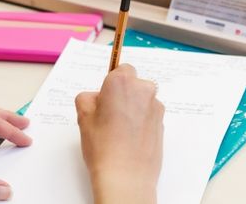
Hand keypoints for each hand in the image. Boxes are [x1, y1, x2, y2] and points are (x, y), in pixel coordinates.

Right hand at [76, 64, 163, 203]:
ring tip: (118, 132)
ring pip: (142, 100)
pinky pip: (149, 115)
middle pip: (134, 84)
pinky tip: (130, 139)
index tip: (106, 96)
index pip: (120, 69)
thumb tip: (96, 97)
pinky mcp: (162, 123)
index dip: (112, 83)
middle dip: (123, 95)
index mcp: (122, 82)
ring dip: (134, 109)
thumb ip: (88, 98)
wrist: (126, 177)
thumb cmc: (103, 147)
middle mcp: (143, 90)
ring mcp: (156, 107)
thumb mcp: (83, 117)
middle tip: (108, 116)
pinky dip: (142, 122)